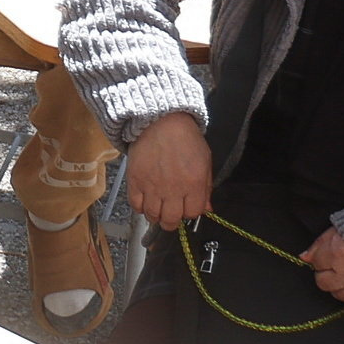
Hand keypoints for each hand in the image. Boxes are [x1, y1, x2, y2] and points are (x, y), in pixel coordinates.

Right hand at [122, 113, 211, 232]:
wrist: (161, 121)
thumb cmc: (184, 138)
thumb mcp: (205, 160)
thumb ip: (206, 187)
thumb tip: (207, 208)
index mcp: (194, 183)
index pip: (193, 213)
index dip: (190, 212)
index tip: (187, 207)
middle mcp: (173, 188)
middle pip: (171, 220)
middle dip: (172, 222)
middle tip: (171, 216)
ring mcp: (152, 186)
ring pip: (153, 216)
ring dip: (156, 216)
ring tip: (158, 210)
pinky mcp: (136, 181)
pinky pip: (136, 205)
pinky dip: (140, 207)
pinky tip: (145, 201)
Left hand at [303, 227, 343, 312]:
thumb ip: (321, 243)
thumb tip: (304, 257)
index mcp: (338, 252)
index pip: (316, 262)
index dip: (323, 258)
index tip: (333, 255)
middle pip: (321, 281)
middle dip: (327, 274)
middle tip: (339, 267)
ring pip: (335, 294)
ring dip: (340, 285)